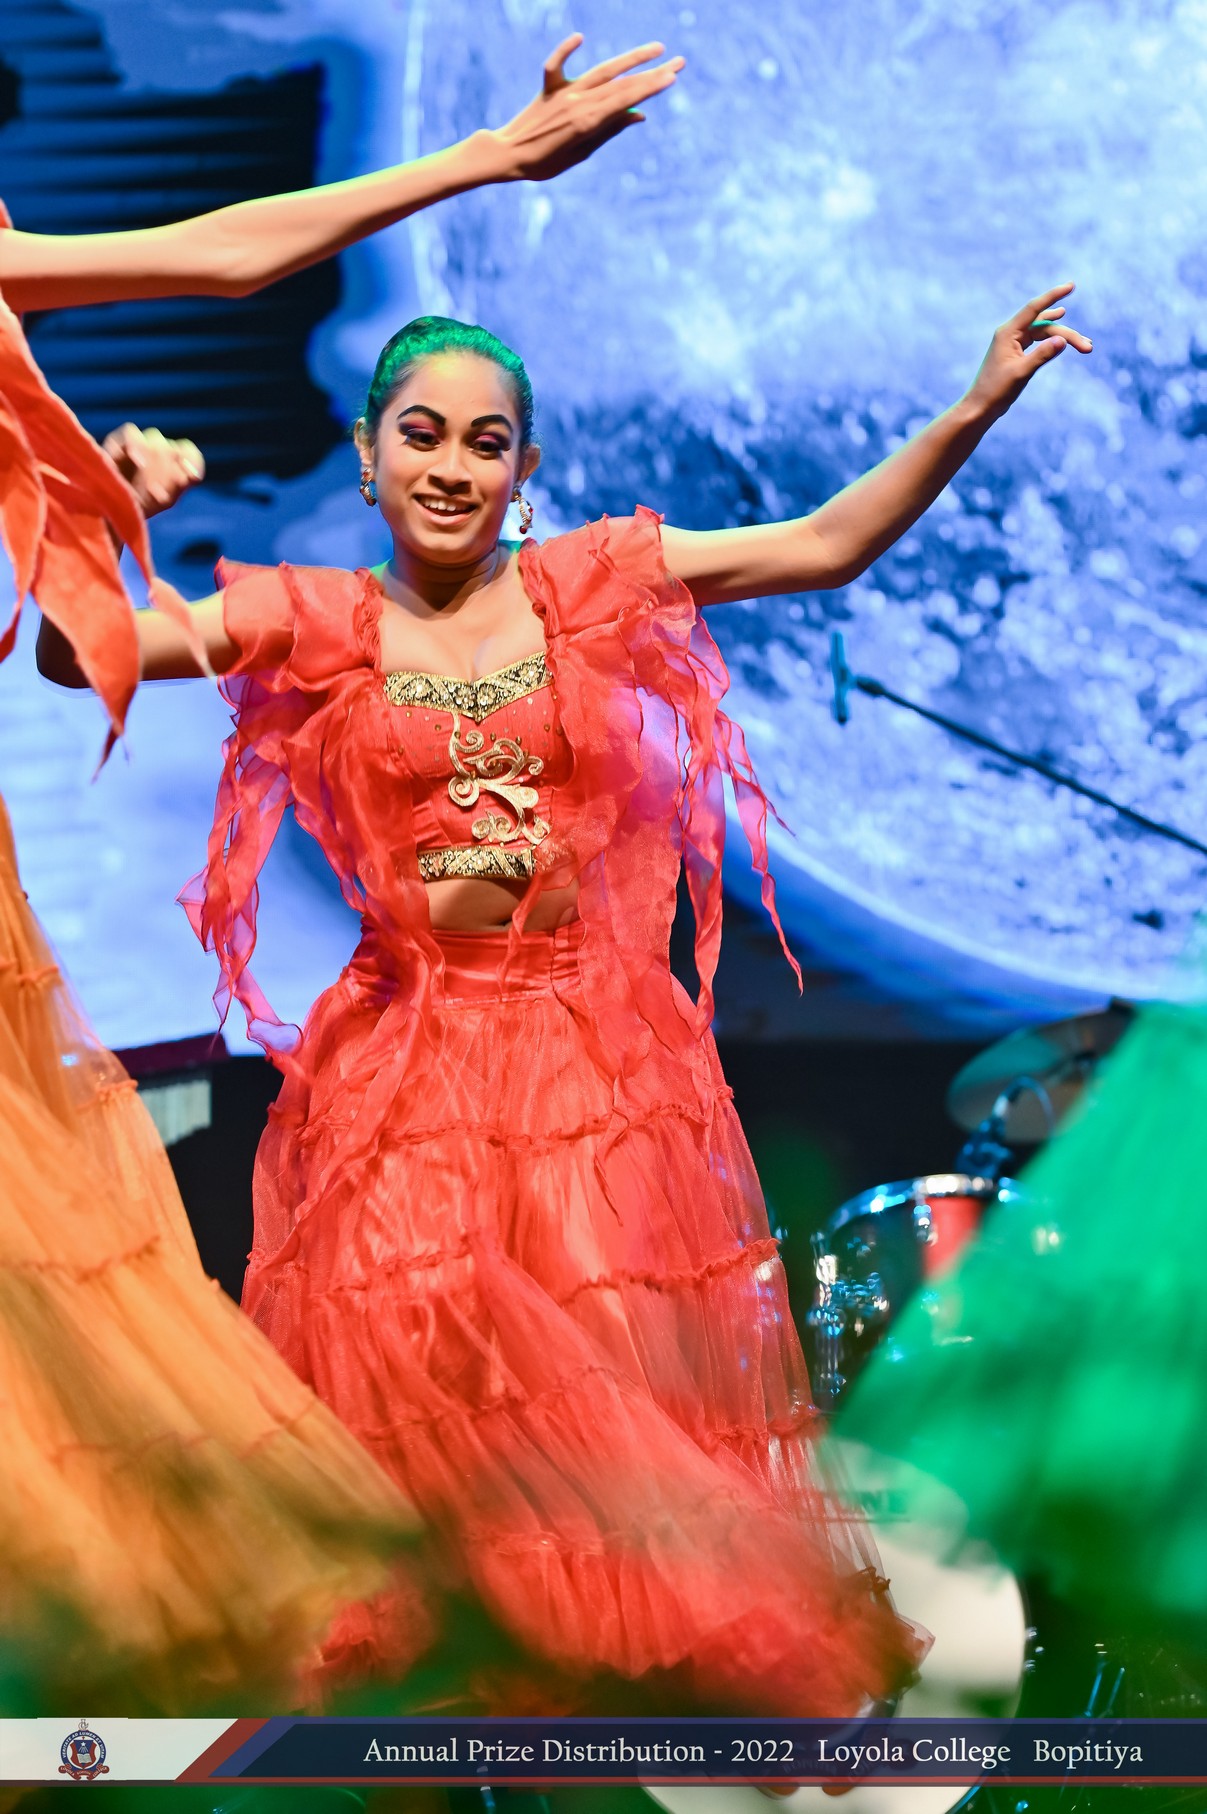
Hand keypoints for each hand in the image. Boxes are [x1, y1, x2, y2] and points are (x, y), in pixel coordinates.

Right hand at [102, 422, 204, 517]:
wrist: (108, 510)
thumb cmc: (140, 506)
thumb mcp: (164, 499)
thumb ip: (179, 484)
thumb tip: (190, 476)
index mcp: (173, 461)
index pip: (188, 452)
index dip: (193, 462)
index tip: (191, 479)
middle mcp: (158, 449)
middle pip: (171, 449)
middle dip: (168, 472)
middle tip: (160, 495)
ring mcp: (140, 444)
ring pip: (155, 440)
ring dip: (155, 461)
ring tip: (150, 487)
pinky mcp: (118, 442)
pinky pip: (131, 433)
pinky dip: (136, 446)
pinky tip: (139, 462)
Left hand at [485, 34, 683, 181]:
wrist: (508, 155)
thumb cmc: (545, 162)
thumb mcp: (582, 153)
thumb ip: (609, 130)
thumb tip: (638, 114)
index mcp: (589, 122)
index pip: (627, 100)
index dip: (651, 86)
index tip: (673, 76)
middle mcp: (579, 102)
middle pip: (622, 83)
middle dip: (652, 73)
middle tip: (679, 61)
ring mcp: (564, 92)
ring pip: (602, 71)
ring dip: (631, 58)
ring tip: (656, 48)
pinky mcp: (549, 87)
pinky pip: (557, 64)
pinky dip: (566, 49)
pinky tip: (580, 36)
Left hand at [964, 283, 1092, 419]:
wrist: (980, 407)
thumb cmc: (996, 391)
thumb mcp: (1021, 373)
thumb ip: (1042, 355)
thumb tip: (1062, 341)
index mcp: (1008, 333)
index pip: (1034, 308)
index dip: (1054, 296)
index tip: (1071, 286)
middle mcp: (1010, 333)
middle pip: (1044, 325)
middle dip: (1067, 334)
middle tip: (1088, 347)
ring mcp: (1012, 342)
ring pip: (1043, 333)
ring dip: (1062, 337)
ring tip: (1084, 344)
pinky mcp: (1015, 351)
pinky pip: (1037, 339)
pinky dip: (1051, 339)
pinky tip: (1060, 330)